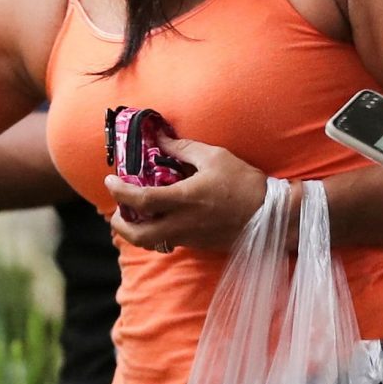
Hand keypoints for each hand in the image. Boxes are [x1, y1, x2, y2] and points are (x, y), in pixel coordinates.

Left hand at [103, 138, 266, 254]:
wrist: (272, 216)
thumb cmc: (244, 184)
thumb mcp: (214, 157)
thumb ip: (183, 148)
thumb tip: (161, 138)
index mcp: (183, 200)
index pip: (140, 200)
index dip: (119, 191)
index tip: (111, 181)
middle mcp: (182, 224)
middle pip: (137, 235)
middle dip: (120, 225)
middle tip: (118, 210)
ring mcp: (189, 238)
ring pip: (152, 242)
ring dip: (137, 230)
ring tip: (137, 214)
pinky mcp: (198, 244)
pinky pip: (169, 241)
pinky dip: (157, 232)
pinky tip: (162, 217)